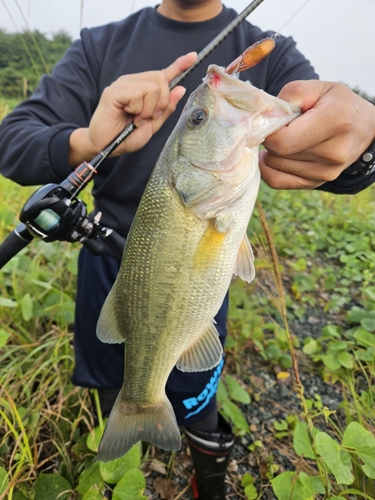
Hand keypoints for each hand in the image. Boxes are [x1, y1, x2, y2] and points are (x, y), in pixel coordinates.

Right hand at [68, 52, 196, 166]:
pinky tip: (127, 114)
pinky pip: (138, 94)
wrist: (104, 147)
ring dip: (147, 110)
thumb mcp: (152, 126)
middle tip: (147, 118)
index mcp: (143, 89)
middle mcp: (133, 82)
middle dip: (161, 103)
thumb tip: (180, 89)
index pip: (164, 74)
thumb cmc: (125, 137)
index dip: (179, 65)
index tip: (193, 56)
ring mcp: (123, 84)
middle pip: (161, 80)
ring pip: (152, 88)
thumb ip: (166, 109)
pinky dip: (137, 109)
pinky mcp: (114, 90)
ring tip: (135, 119)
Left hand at [259, 80, 374, 188]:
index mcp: (335, 121)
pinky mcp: (316, 183)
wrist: (362, 129)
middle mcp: (333, 152)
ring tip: (287, 138)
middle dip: (271, 139)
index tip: (272, 120)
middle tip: (281, 128)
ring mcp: (326, 172)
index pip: (283, 140)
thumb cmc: (336, 105)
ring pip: (274, 166)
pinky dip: (270, 168)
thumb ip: (293, 94)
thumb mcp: (319, 88)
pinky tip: (278, 155)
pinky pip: (276, 181)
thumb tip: (267, 114)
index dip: (269, 130)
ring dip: (272, 152)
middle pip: (277, 153)